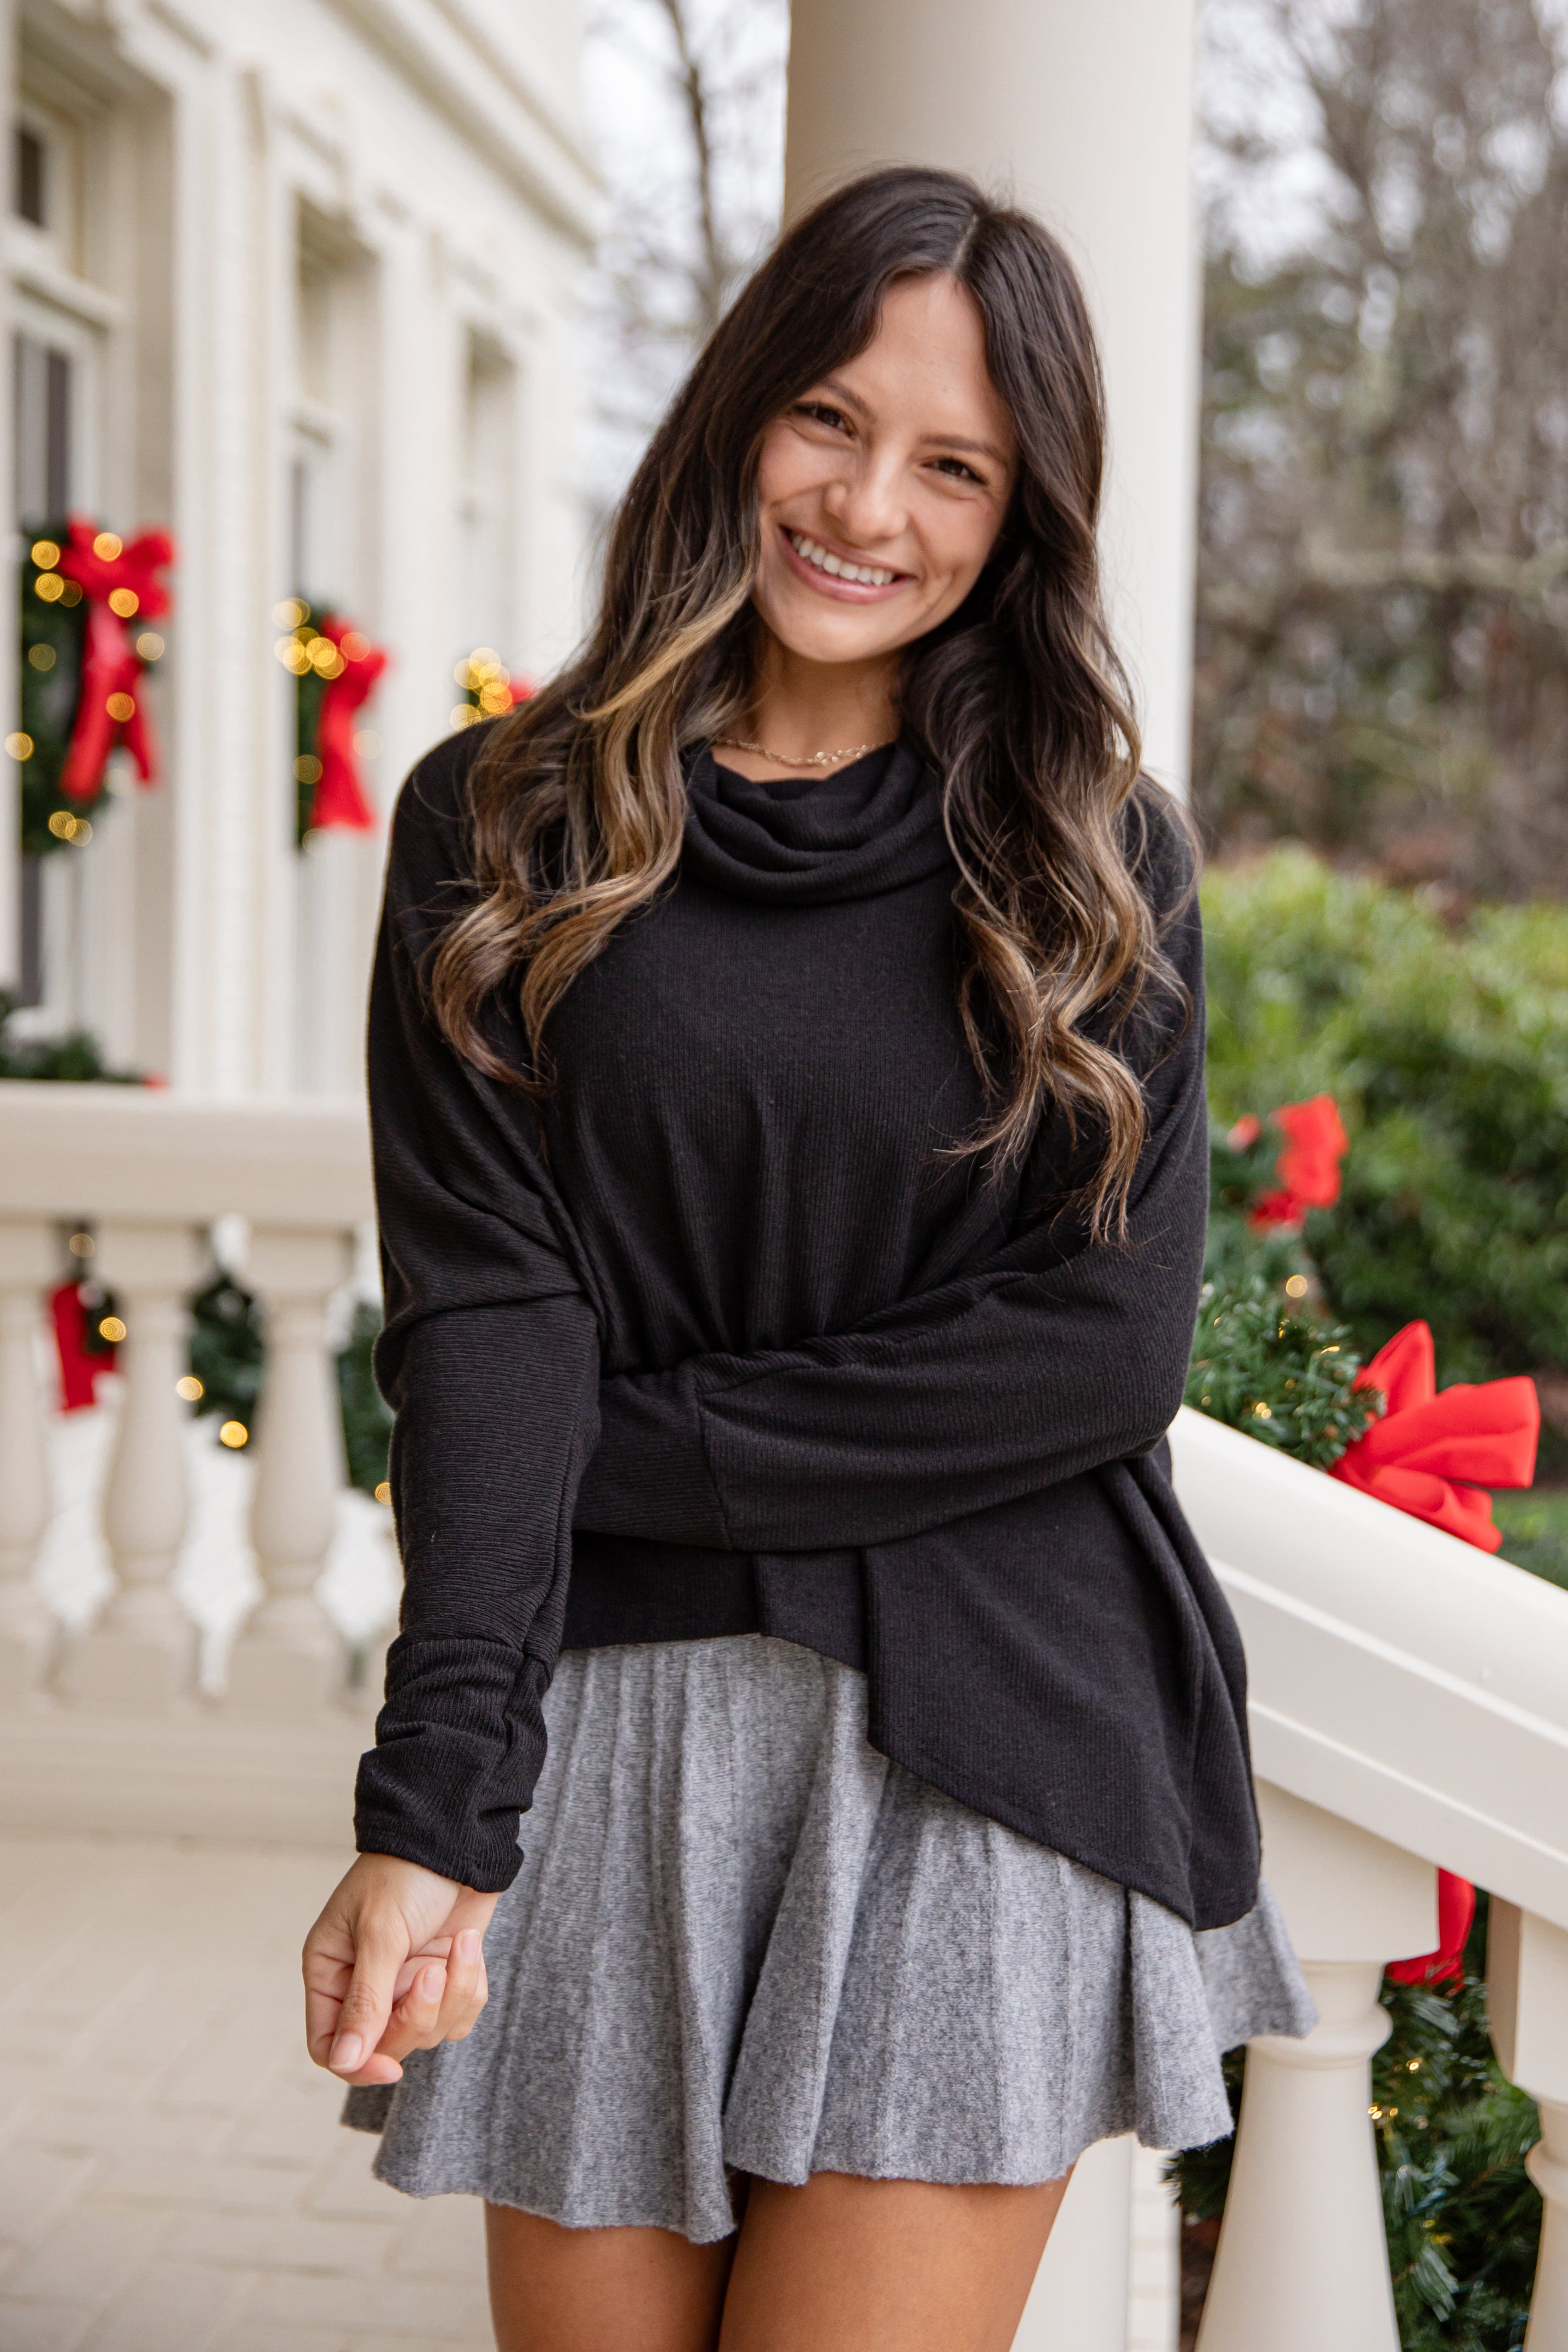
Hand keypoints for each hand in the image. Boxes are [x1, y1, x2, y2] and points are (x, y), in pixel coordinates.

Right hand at [303, 1851, 498, 2086]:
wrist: (456, 1838)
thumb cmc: (405, 1872)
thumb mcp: (381, 1933)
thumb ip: (365, 2000)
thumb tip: (347, 2061)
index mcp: (332, 1972)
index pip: (330, 2046)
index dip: (358, 2065)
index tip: (392, 2066)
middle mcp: (365, 1986)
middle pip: (385, 2047)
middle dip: (418, 2016)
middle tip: (433, 1972)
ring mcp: (406, 1985)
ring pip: (429, 2034)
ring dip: (453, 1994)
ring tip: (459, 1946)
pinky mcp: (444, 1979)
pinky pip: (460, 2016)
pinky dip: (471, 1985)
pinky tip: (469, 1945)